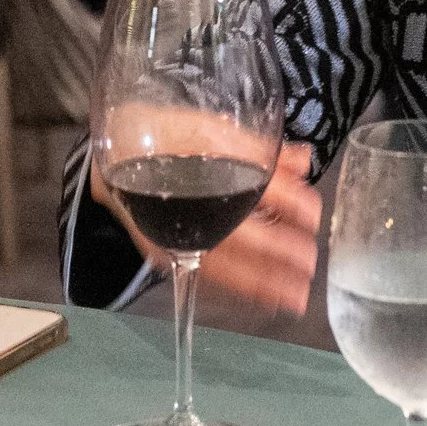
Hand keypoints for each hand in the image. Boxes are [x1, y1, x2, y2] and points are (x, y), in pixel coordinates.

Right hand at [94, 136, 320, 320]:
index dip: (289, 201)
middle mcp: (186, 200)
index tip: (313, 213)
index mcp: (201, 158)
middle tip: (309, 262)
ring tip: (294, 295)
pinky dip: (237, 287)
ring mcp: (172, 231)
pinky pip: (205, 274)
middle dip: (280, 251)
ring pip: (223, 263)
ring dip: (262, 282)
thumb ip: (259, 150)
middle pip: (241, 233)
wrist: (113, 155)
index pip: (255, 183)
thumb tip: (301, 161)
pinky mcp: (165, 250)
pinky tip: (262, 296)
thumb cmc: (165, 137)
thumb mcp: (213, 130)